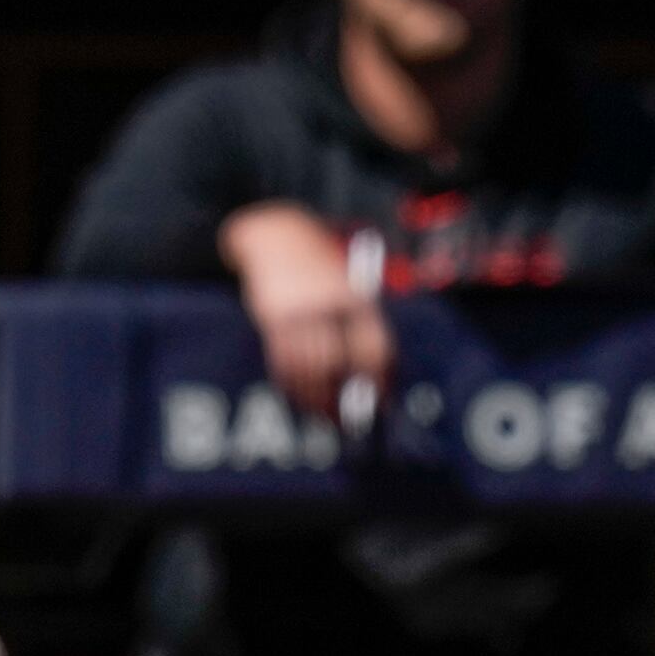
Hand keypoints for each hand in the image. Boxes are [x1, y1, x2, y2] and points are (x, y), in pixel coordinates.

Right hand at [221, 202, 389, 421]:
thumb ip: (355, 327)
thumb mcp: (344, 288)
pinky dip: (291, 383)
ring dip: (315, 398)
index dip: (381, 381)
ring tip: (321, 414)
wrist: (275, 235)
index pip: (376, 348)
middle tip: (346, 420)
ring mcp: (300, 310)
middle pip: (342, 362)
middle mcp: (331, 305)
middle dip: (344, 398)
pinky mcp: (273, 316)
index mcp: (357, 298)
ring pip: (309, 366)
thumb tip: (366, 378)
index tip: (380, 404)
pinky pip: (283, 360)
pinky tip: (297, 394)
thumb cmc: (315, 268)